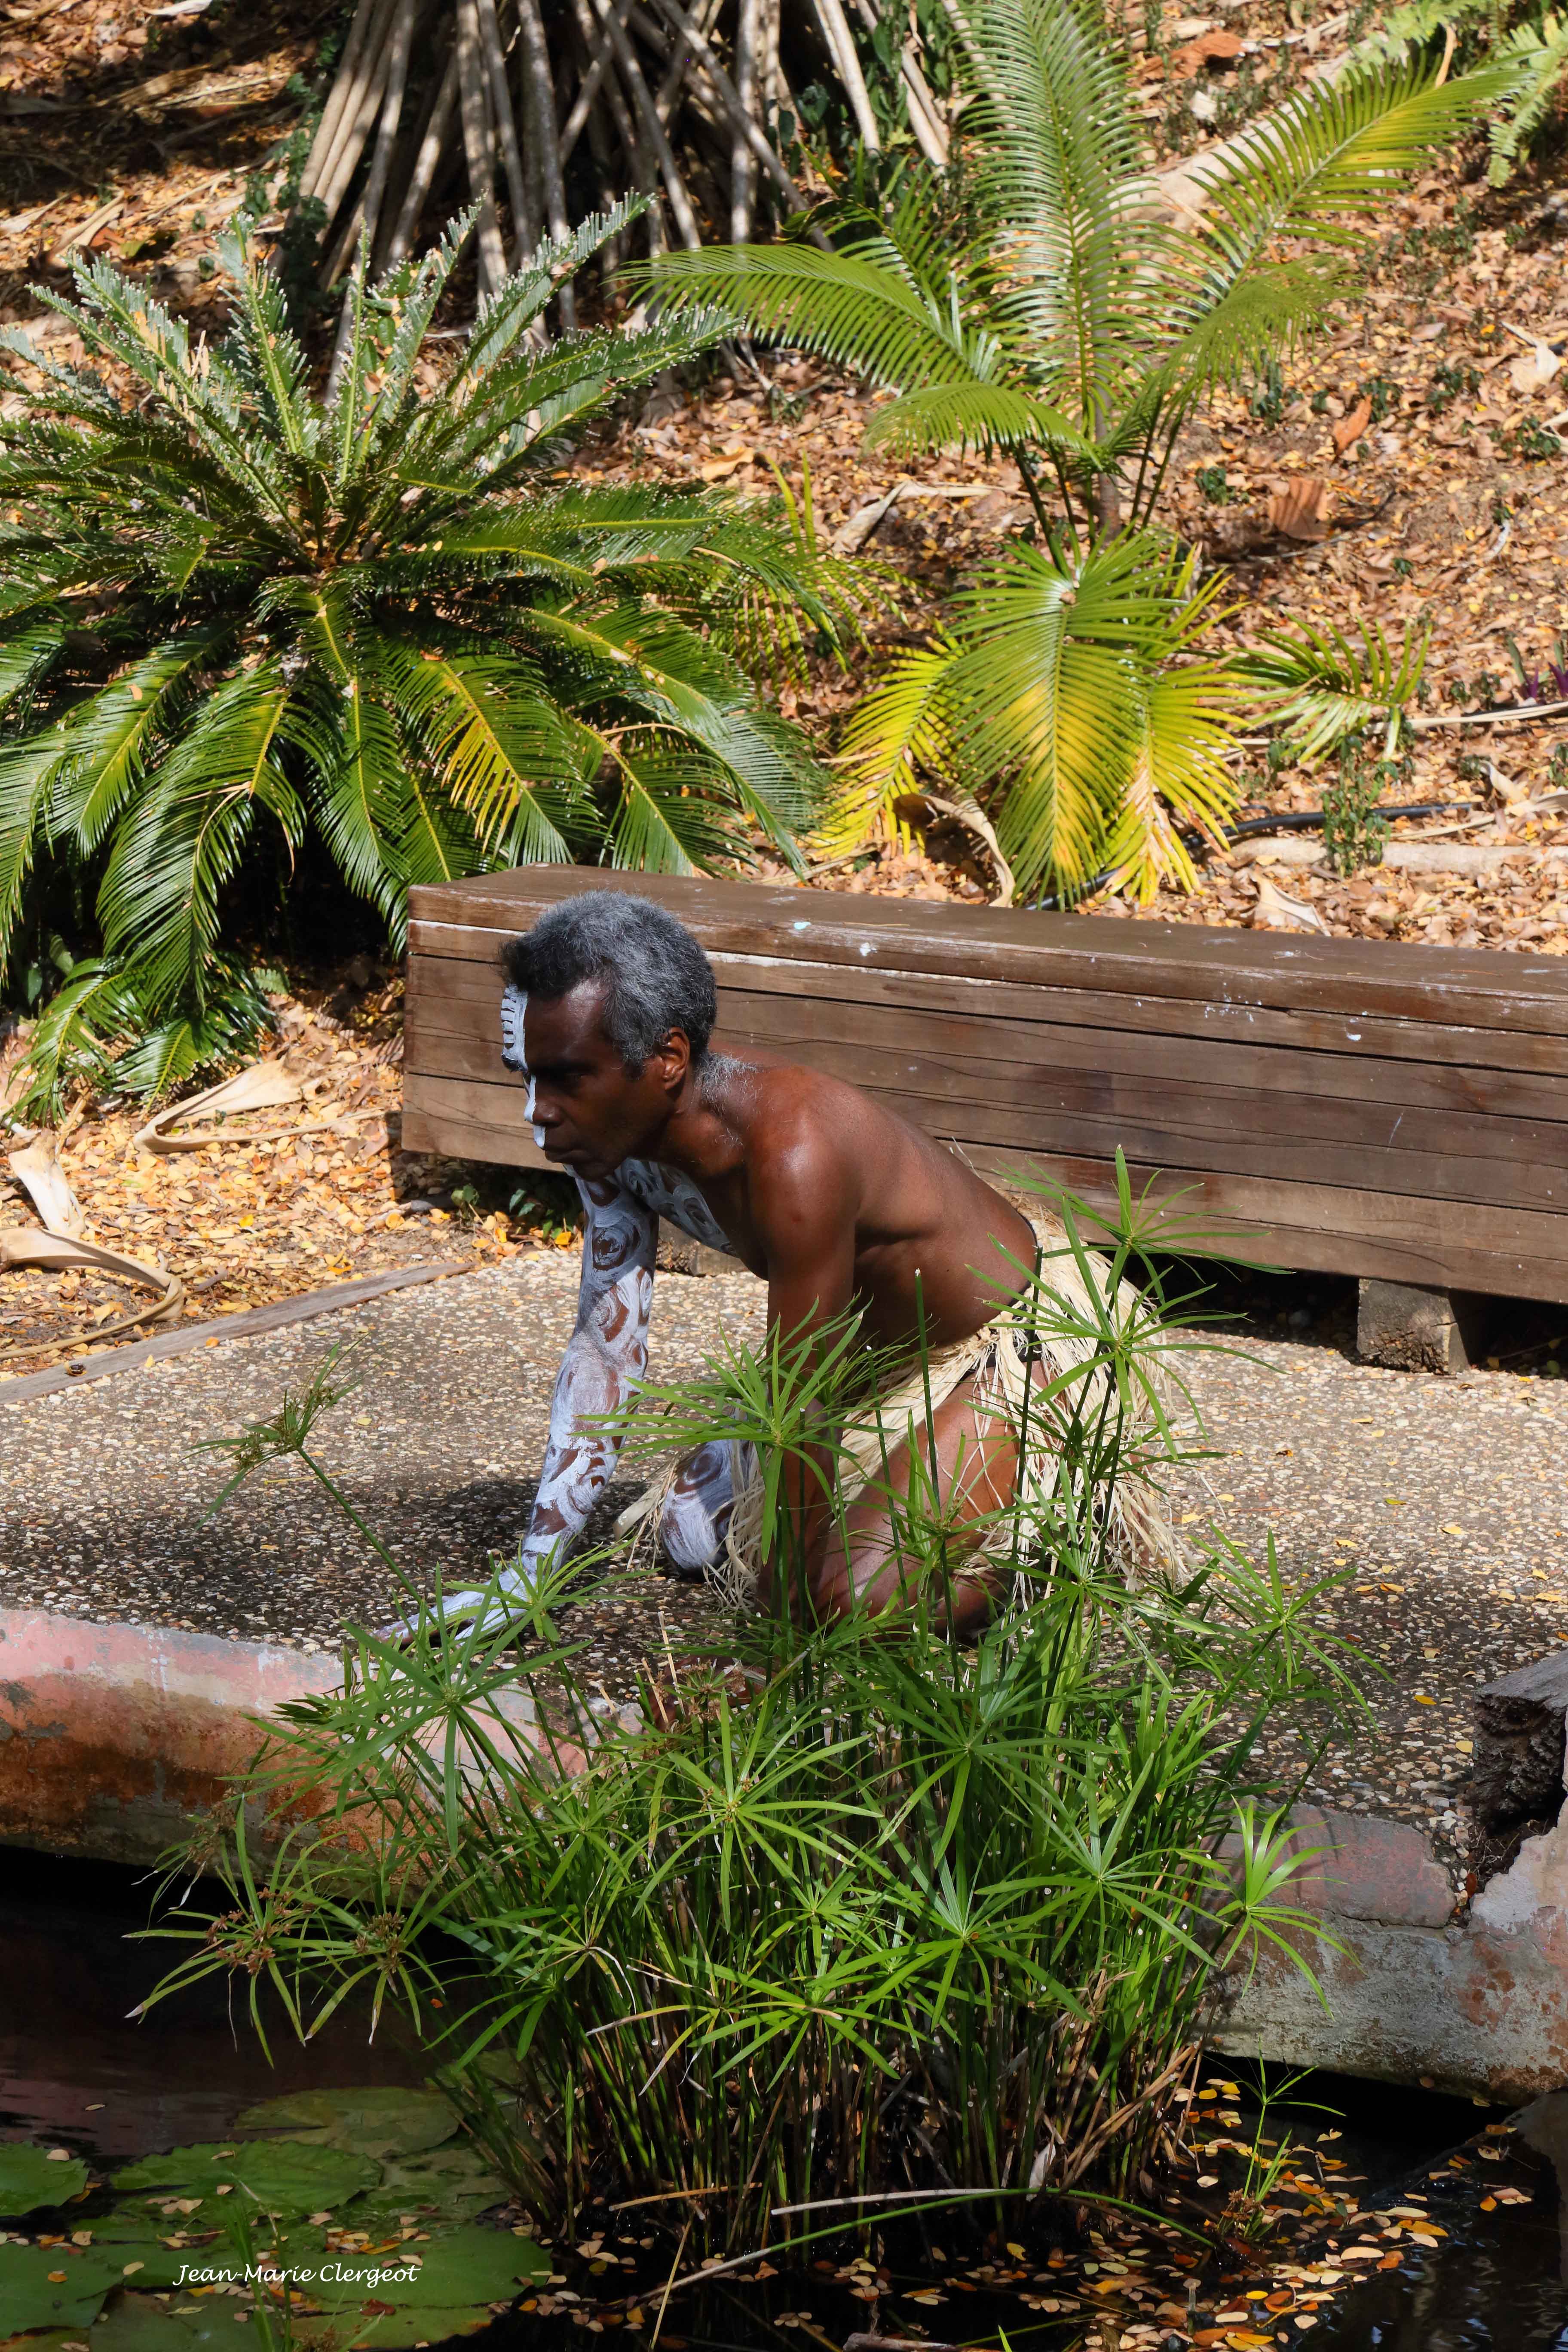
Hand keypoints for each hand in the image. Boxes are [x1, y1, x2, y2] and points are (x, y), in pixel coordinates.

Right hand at [376, 1566, 538, 1645]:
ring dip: (404, 1626)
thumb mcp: (493, 1623)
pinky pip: (434, 1616)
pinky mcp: (460, 1606)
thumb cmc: (510, 1604)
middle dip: (395, 1630)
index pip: (424, 1628)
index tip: (383, 1640)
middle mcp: (449, 1609)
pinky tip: (412, 1627)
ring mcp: (453, 1606)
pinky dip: (418, 1622)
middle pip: (418, 1621)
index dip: (403, 1636)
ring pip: (424, 1618)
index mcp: (455, 1614)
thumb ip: (470, 1637)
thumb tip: (450, 1652)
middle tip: (372, 1636)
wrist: (522, 1578)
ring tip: (384, 1633)